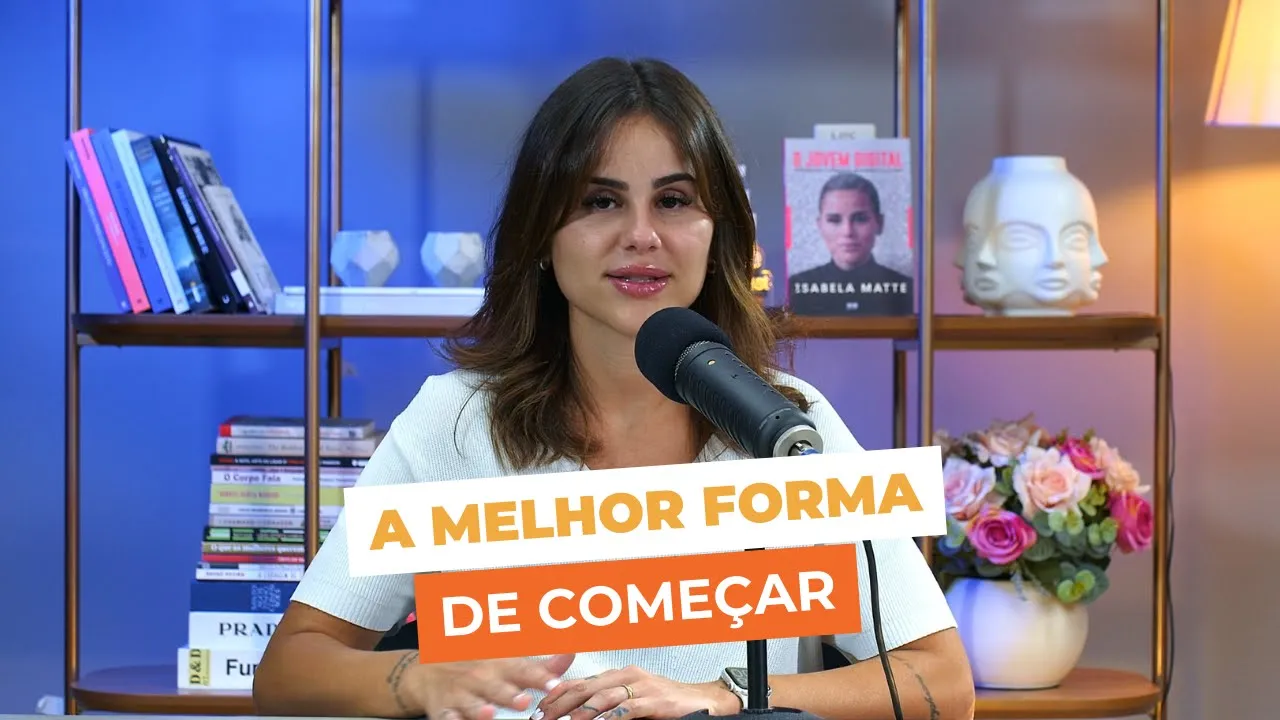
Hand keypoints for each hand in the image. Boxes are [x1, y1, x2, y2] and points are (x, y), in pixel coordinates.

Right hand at [394, 652, 574, 719]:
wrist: (429, 670)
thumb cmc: (476, 663)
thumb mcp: (506, 659)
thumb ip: (540, 663)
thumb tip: (570, 655)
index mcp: (499, 663)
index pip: (523, 669)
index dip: (538, 676)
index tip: (554, 683)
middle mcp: (480, 677)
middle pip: (496, 687)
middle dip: (509, 694)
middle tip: (523, 702)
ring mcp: (460, 693)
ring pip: (470, 703)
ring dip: (479, 709)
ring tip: (490, 714)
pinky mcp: (443, 708)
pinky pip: (446, 716)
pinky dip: (451, 719)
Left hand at [533, 665, 738, 719]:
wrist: (703, 700)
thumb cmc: (667, 702)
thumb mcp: (633, 701)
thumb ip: (609, 706)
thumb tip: (578, 717)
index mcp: (619, 674)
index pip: (579, 682)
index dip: (556, 695)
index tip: (538, 710)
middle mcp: (628, 675)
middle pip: (586, 689)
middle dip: (560, 705)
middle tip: (542, 718)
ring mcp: (642, 687)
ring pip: (604, 697)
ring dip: (581, 712)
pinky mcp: (656, 701)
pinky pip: (628, 709)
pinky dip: (611, 718)